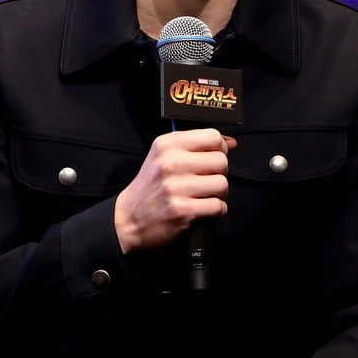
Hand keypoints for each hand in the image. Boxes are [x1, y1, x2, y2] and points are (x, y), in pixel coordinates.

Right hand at [113, 129, 235, 253]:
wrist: (127, 220)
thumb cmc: (150, 187)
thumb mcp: (163, 157)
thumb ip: (196, 146)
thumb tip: (230, 142)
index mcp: (166, 145)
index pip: (212, 137)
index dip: (219, 148)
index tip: (213, 158)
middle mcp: (170, 163)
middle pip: (221, 161)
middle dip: (220, 173)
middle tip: (207, 180)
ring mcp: (175, 187)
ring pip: (222, 184)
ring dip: (219, 194)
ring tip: (205, 195)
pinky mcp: (182, 210)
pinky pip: (218, 206)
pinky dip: (217, 210)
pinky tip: (204, 209)